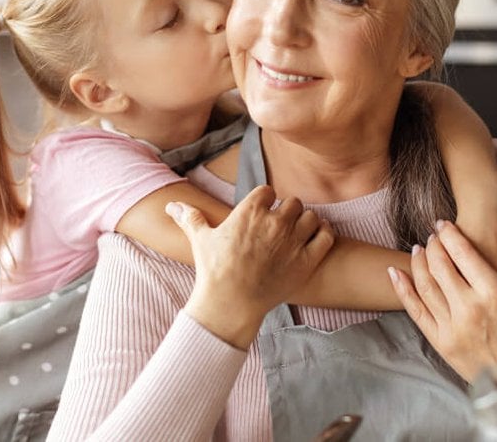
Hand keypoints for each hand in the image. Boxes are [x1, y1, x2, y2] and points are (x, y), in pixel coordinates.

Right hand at [167, 185, 333, 347]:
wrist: (230, 304)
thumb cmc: (214, 271)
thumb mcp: (200, 240)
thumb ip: (190, 218)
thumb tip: (171, 205)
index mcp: (250, 212)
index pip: (268, 192)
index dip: (266, 201)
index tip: (262, 212)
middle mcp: (274, 222)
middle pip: (292, 202)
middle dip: (287, 212)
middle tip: (280, 226)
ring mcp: (292, 241)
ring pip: (311, 216)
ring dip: (305, 222)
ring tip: (297, 233)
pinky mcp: (307, 260)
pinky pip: (325, 236)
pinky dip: (323, 234)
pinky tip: (315, 238)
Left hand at [388, 220, 496, 385]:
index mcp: (493, 292)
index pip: (462, 253)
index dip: (448, 234)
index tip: (442, 224)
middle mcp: (470, 308)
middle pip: (440, 265)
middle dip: (432, 246)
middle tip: (431, 237)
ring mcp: (453, 327)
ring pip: (425, 285)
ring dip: (418, 262)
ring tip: (418, 250)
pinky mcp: (441, 343)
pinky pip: (416, 311)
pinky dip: (403, 290)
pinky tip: (396, 273)